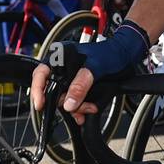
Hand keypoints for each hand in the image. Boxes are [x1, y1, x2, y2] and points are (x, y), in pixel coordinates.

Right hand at [30, 21, 149, 123]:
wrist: (125, 56)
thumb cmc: (111, 53)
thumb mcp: (95, 67)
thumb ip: (80, 84)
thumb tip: (68, 102)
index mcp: (60, 55)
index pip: (41, 73)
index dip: (38, 89)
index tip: (40, 104)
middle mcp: (62, 67)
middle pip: (52, 91)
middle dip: (65, 102)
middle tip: (78, 110)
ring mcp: (70, 77)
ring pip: (64, 99)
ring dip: (75, 107)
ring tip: (89, 109)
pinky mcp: (78, 86)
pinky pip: (73, 101)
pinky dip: (80, 108)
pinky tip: (88, 109)